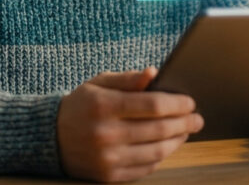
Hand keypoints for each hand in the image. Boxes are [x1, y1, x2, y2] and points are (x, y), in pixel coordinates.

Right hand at [57, 67, 203, 181]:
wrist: (50, 138)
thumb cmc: (81, 105)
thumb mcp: (99, 84)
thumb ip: (128, 79)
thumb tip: (154, 73)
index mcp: (104, 106)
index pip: (153, 105)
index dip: (178, 103)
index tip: (190, 102)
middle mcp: (106, 134)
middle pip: (159, 129)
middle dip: (184, 123)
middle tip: (197, 119)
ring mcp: (107, 158)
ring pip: (157, 152)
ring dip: (177, 141)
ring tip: (186, 131)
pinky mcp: (109, 176)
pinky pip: (146, 168)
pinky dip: (161, 157)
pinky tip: (167, 146)